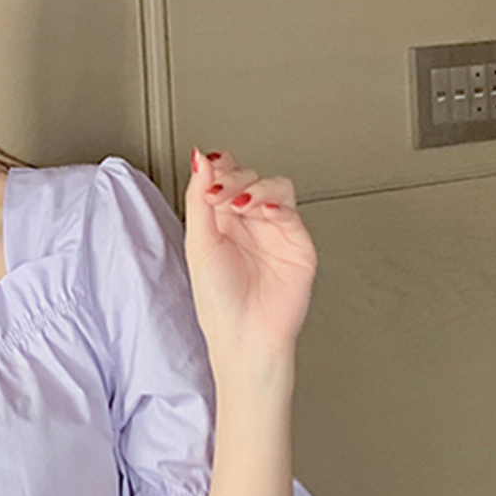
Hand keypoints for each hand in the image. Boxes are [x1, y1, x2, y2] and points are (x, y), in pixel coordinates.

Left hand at [183, 149, 317, 361]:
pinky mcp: (296, 242)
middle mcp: (246, 224)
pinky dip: (278, 204)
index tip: (209, 168)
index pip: (222, 178)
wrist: (246, 337)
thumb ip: (198, 199)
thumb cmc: (219, 302)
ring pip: (274, 186)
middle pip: (248, 176)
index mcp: (218, 223)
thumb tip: (199, 158)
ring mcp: (273, 231)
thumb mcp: (198, 245)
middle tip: (221, 194)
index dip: (218, 167)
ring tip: (241, 205)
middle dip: (234, 179)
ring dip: (256, 188)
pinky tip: (265, 212)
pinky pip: (291, 210)